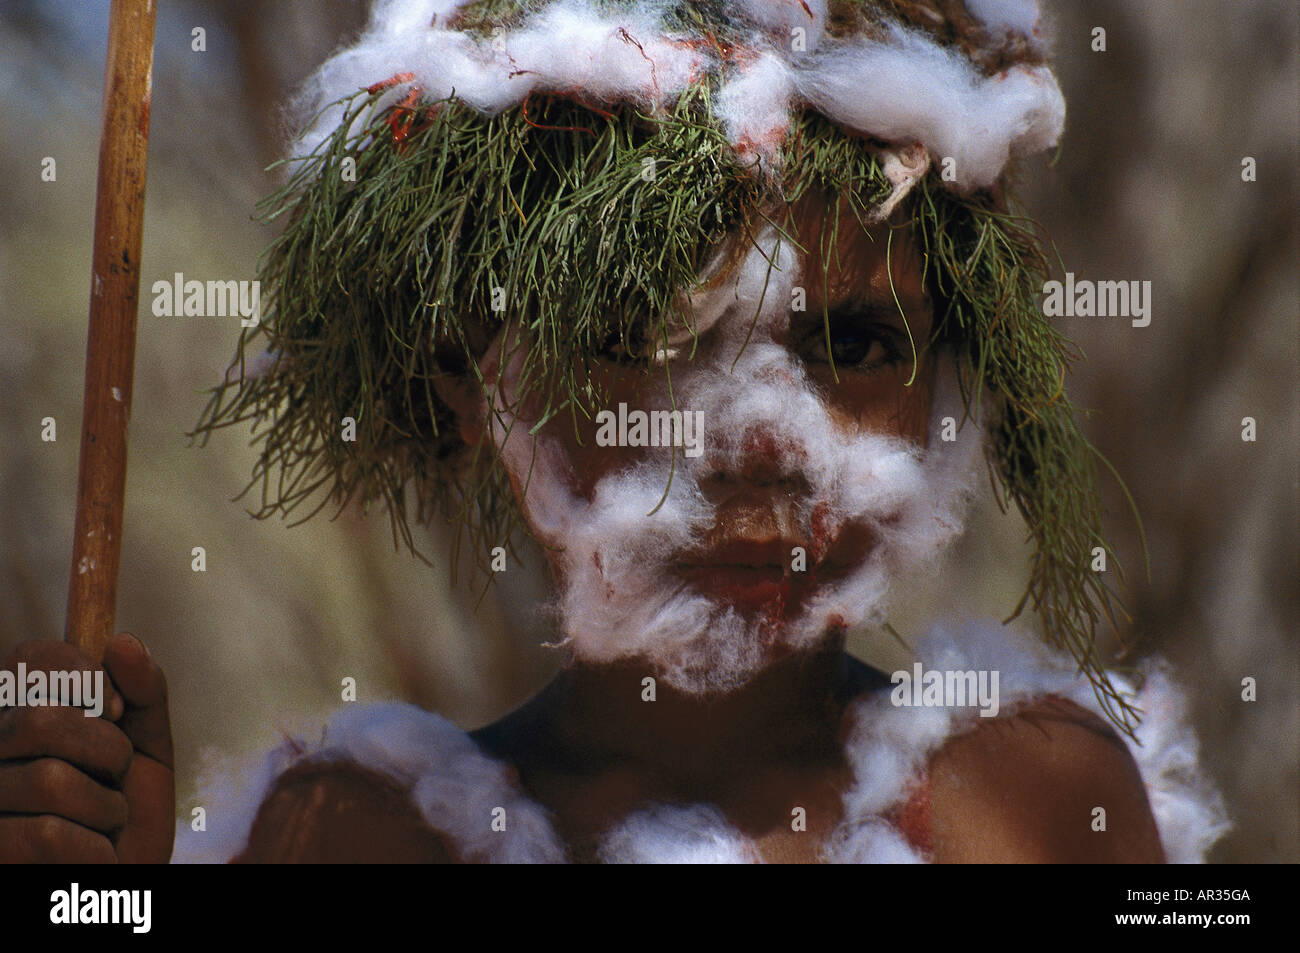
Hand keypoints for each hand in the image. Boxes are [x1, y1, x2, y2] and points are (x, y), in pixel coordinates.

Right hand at [0, 633, 174, 862]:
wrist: (123, 883)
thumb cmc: (127, 814)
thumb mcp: (149, 745)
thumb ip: (145, 692)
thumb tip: (124, 642)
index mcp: (20, 716)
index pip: (25, 658)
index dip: (79, 673)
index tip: (117, 708)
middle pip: (39, 720)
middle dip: (106, 749)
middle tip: (116, 775)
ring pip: (49, 781)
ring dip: (106, 807)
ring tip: (104, 823)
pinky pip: (48, 837)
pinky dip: (94, 850)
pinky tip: (91, 857)